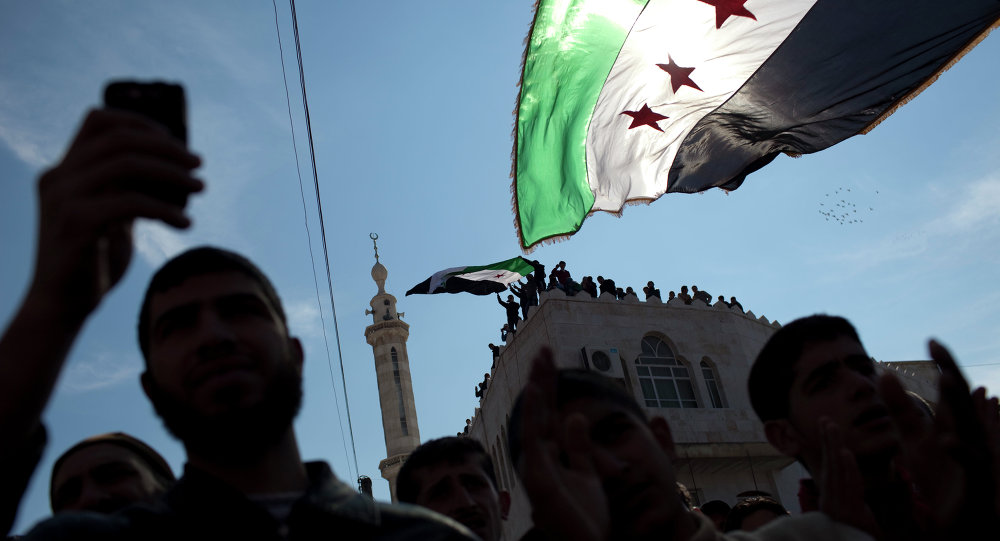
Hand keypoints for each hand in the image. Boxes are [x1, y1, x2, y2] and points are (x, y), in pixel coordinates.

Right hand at [29, 108, 201, 318]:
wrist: (62, 304)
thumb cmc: (93, 258)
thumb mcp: (111, 214)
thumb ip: (129, 187)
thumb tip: (174, 162)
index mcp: (63, 170)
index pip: (98, 120)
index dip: (141, 123)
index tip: (175, 143)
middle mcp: (58, 178)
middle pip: (119, 140)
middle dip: (167, 148)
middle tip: (198, 165)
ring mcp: (64, 199)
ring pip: (126, 165)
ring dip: (171, 174)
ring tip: (199, 189)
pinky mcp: (76, 223)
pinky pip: (130, 202)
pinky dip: (165, 208)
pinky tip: (184, 224)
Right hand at [518, 348, 608, 540]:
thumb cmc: (586, 520)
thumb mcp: (588, 475)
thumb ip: (580, 447)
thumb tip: (576, 416)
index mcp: (553, 456)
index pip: (550, 413)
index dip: (550, 386)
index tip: (551, 359)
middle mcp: (541, 458)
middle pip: (540, 411)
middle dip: (542, 380)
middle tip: (544, 349)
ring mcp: (537, 467)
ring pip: (535, 420)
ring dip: (537, 388)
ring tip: (541, 360)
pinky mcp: (539, 479)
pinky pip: (534, 440)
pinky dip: (534, 414)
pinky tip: (536, 390)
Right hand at [817, 418, 881, 538]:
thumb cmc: (856, 537)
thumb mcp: (853, 516)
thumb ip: (848, 496)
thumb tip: (847, 472)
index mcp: (833, 503)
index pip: (830, 470)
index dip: (828, 448)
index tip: (827, 427)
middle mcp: (832, 504)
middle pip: (830, 468)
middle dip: (827, 442)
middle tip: (824, 419)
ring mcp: (840, 510)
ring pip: (836, 474)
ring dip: (834, 448)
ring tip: (831, 427)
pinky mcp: (849, 516)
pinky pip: (849, 488)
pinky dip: (847, 470)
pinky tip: (845, 454)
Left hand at [882, 340, 999, 536]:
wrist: (957, 521)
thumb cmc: (940, 476)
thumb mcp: (914, 438)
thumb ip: (900, 408)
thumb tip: (884, 372)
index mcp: (954, 423)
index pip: (950, 389)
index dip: (943, 365)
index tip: (930, 340)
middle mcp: (969, 435)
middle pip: (961, 400)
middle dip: (951, 372)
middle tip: (937, 345)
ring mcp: (977, 457)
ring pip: (972, 427)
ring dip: (961, 403)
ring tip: (947, 377)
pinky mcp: (977, 482)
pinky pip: (972, 465)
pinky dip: (960, 451)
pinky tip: (947, 440)